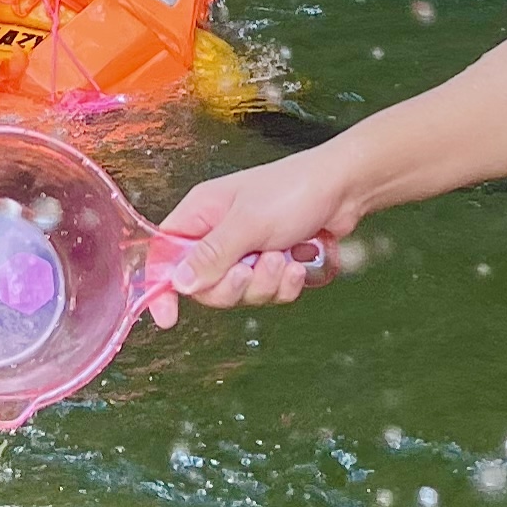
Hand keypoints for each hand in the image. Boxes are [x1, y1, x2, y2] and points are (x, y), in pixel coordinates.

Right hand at [153, 146, 360, 315]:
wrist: (344, 188)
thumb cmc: (293, 190)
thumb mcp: (248, 223)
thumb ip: (212, 255)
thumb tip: (179, 283)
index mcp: (200, 214)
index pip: (165, 255)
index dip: (162, 286)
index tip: (167, 317)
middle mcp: (218, 233)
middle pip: (204, 284)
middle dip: (233, 285)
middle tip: (252, 269)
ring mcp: (246, 250)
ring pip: (239, 292)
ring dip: (265, 282)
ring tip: (283, 258)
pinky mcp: (272, 262)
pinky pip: (267, 292)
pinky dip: (284, 284)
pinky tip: (298, 264)